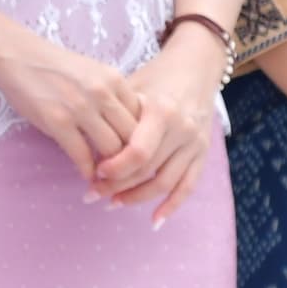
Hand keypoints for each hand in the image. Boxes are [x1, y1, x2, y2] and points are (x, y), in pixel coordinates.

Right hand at [0, 27, 143, 174]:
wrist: (15, 55)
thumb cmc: (54, 66)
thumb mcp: (93, 73)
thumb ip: (113, 97)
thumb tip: (131, 130)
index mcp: (114, 80)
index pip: (144, 120)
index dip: (143, 142)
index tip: (136, 154)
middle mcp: (102, 93)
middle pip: (132, 137)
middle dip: (131, 160)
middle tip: (126, 173)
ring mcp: (79, 107)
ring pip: (112, 149)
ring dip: (111, 169)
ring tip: (106, 177)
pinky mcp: (57, 121)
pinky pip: (82, 155)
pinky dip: (87, 171)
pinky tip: (86, 175)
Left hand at [98, 31, 226, 222]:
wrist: (196, 67)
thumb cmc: (156, 75)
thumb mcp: (132, 86)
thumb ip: (114, 114)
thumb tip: (84, 142)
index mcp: (162, 111)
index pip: (138, 151)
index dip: (115, 167)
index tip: (93, 172)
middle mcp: (182, 130)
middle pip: (148, 169)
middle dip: (118, 185)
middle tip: (92, 193)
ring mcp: (195, 144)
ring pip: (166, 182)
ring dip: (138, 197)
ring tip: (112, 203)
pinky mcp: (202, 153)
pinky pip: (189, 185)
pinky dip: (173, 205)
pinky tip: (154, 220)